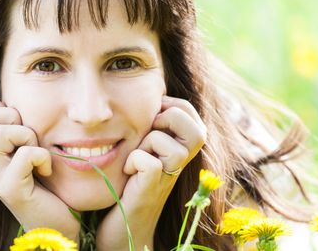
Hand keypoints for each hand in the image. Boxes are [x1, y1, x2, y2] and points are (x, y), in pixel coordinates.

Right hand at [0, 99, 80, 241]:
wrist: (56, 227)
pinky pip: (24, 155)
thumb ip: (18, 130)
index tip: (19, 129)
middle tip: (28, 139)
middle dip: (11, 118)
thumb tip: (17, 103)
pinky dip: (42, 157)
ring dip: (28, 136)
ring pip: (0, 132)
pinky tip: (46, 171)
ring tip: (37, 155)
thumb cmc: (48, 184)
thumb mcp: (29, 150)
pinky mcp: (11, 191)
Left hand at [96, 95, 206, 249]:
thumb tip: (153, 93)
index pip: (189, 111)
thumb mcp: (144, 145)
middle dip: (166, 121)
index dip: (169, 106)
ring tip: (137, 155)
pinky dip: (133, 161)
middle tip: (148, 133)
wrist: (123, 224)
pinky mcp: (152, 190)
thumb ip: (153, 123)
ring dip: (147, 143)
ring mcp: (169, 178)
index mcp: (182, 147)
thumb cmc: (130, 180)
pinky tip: (127, 172)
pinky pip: (149, 162)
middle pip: (194, 128)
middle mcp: (182, 163)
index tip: (151, 119)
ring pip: (168, 143)